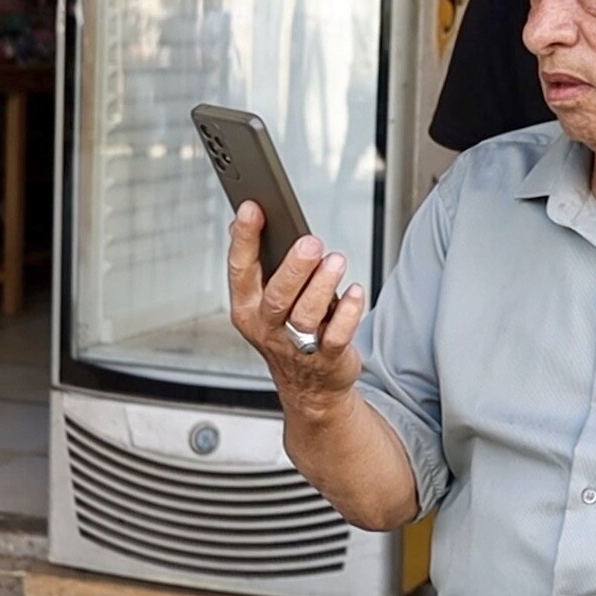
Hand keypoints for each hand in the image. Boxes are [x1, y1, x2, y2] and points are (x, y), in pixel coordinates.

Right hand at [227, 202, 367, 413]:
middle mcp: (268, 327)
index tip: (252, 208)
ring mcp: (296, 345)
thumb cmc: (286, 332)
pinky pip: (337, 334)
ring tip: (336, 261)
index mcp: (247, 308)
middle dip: (294, 267)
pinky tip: (356, 291)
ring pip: (306, 314)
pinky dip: (349, 311)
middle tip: (311, 242)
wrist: (310, 387)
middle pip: (277, 296)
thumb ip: (253, 264)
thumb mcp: (260, 301)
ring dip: (323, 285)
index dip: (244, 237)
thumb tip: (241, 220)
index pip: (240, 269)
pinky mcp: (326, 357)